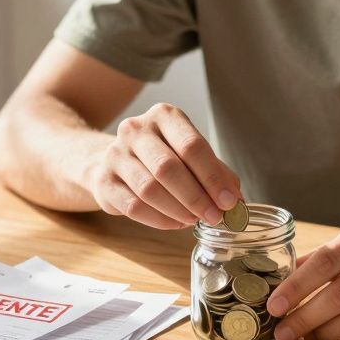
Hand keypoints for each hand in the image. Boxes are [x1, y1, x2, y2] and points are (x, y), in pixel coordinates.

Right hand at [86, 103, 242, 229]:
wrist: (115, 161)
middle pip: (168, 168)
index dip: (213, 177)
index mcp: (164, 115)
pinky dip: (159, 220)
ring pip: (149, 189)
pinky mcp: (103, 180)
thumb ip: (216, 173)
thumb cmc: (162, 156)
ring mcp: (115, 154)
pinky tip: (175, 223)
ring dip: (178, 210)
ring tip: (194, 220)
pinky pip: (134, 206)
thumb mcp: (191, 155)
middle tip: (214, 216)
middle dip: (196, 197)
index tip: (229, 201)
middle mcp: (136, 129)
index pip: (192, 146)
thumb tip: (236, 200)